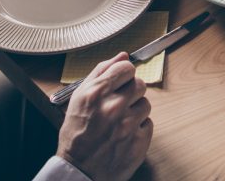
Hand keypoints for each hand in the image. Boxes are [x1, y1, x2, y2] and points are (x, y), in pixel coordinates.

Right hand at [58, 53, 152, 180]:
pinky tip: (124, 136)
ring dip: (135, 111)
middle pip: (139, 84)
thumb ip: (101, 72)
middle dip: (130, 93)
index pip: (127, 67)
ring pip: (145, 104)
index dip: (124, 75)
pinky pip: (148, 124)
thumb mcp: (79, 98)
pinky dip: (138, 129)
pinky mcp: (139, 142)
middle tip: (118, 106)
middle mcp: (114, 107)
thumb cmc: (76, 136)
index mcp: (97, 94)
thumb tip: (123, 55)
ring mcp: (128, 126)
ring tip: (119, 123)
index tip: (119, 82)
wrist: (78, 174)